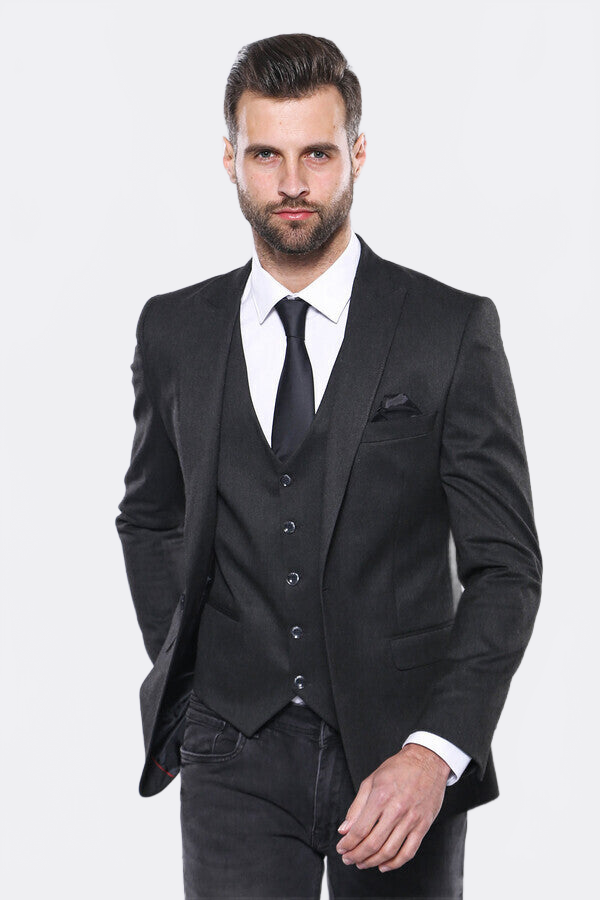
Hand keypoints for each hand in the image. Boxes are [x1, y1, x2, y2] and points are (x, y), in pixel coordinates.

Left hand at [335, 743, 449, 872]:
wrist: (428, 761)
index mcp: (380, 796)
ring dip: (372, 862)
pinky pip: (409, 851)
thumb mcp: (372, 780)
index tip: (341, 848)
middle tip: (348, 859)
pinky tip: (384, 865)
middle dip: (356, 855)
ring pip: (389, 851)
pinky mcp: (423, 825)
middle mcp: (396, 809)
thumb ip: (357, 806)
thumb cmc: (398, 768)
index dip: (348, 844)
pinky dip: (395, 863)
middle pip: (373, 843)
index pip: (360, 829)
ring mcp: (411, 819)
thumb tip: (344, 829)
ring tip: (362, 863)